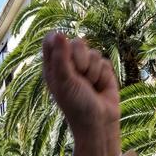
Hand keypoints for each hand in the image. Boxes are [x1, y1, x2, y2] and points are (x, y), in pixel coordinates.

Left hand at [42, 32, 120, 155]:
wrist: (99, 122)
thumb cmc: (76, 105)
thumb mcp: (64, 82)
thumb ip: (61, 57)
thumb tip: (60, 33)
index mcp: (53, 67)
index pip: (51, 40)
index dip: (58, 40)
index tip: (63, 47)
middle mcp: (69, 64)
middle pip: (76, 42)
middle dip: (80, 58)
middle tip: (79, 76)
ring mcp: (86, 67)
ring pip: (92, 52)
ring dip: (92, 70)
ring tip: (90, 86)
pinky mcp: (102, 70)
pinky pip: (104, 60)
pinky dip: (103, 74)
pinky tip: (100, 87)